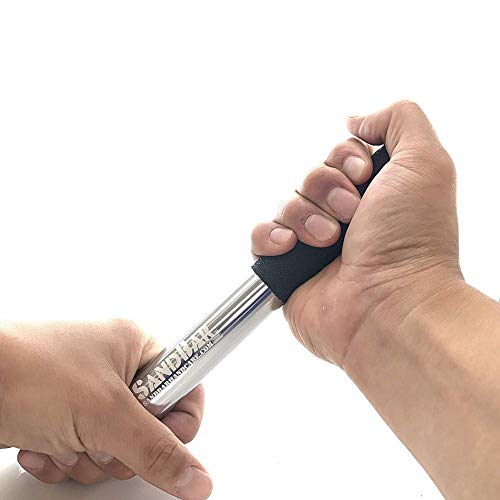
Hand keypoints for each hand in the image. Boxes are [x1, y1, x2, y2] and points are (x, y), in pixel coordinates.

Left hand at [0, 320, 211, 499]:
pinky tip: (45, 443)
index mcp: (136, 347)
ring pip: (116, 447)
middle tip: (102, 436)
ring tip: (66, 437)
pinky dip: (64, 459)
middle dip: (122, 446)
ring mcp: (88, 394)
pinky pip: (85, 454)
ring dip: (89, 457)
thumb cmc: (27, 369)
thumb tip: (196, 477)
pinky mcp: (63, 417)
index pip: (185, 386)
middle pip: (150, 426)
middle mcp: (116, 368)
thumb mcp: (104, 413)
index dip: (178, 418)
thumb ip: (156, 449)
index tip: (159, 436)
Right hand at [251, 101, 461, 365]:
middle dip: (326, 189)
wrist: (389, 306)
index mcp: (374, 194)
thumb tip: (357, 121)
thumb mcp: (425, 161)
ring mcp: (314, 244)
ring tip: (329, 242)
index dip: (345, 158)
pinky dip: (270, 237)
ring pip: (285, 203)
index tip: (363, 177)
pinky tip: (291, 246)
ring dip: (305, 216)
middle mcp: (343, 217)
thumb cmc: (412, 241)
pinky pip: (261, 237)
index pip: (338, 154)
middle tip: (351, 216)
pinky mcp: (289, 268)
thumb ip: (400, 120)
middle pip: (310, 176)